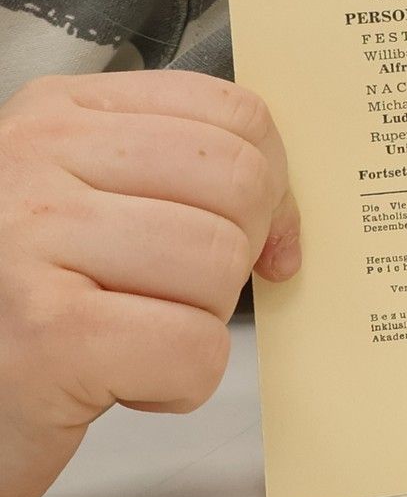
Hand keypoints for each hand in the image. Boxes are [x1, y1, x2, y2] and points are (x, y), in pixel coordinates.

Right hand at [0, 72, 299, 496]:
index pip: (233, 113)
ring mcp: (32, 242)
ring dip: (199, 322)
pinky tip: (119, 382)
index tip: (249, 230)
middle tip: (171, 297)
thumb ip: (186, 181)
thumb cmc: (30, 307)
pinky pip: (195, 348)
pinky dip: (180, 383)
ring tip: (131, 338)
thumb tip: (286, 226)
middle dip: (235, 255)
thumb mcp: (92, 206)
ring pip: (220, 263)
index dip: (270, 180)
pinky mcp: (48, 336)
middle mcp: (36, 160)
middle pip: (240, 182)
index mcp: (60, 114)